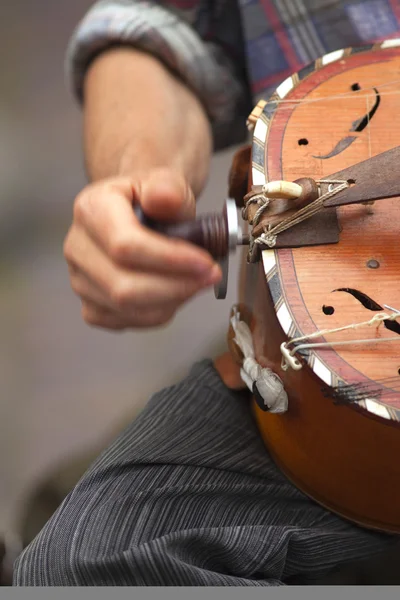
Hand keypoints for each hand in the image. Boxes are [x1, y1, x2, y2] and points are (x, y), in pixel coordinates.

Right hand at [64, 169, 221, 329]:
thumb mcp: (166, 182)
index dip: (169, 260)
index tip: (205, 263)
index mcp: (91, 209)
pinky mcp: (90, 307)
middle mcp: (77, 247)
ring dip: (171, 301)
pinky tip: (174, 293)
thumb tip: (163, 198)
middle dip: (176, 287)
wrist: (140, 214)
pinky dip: (158, 313)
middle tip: (209, 276)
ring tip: (195, 282)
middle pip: (123, 286)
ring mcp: (79, 280)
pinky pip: (126, 322)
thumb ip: (168, 188)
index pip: (124, 246)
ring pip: (127, 309)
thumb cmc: (153, 201)